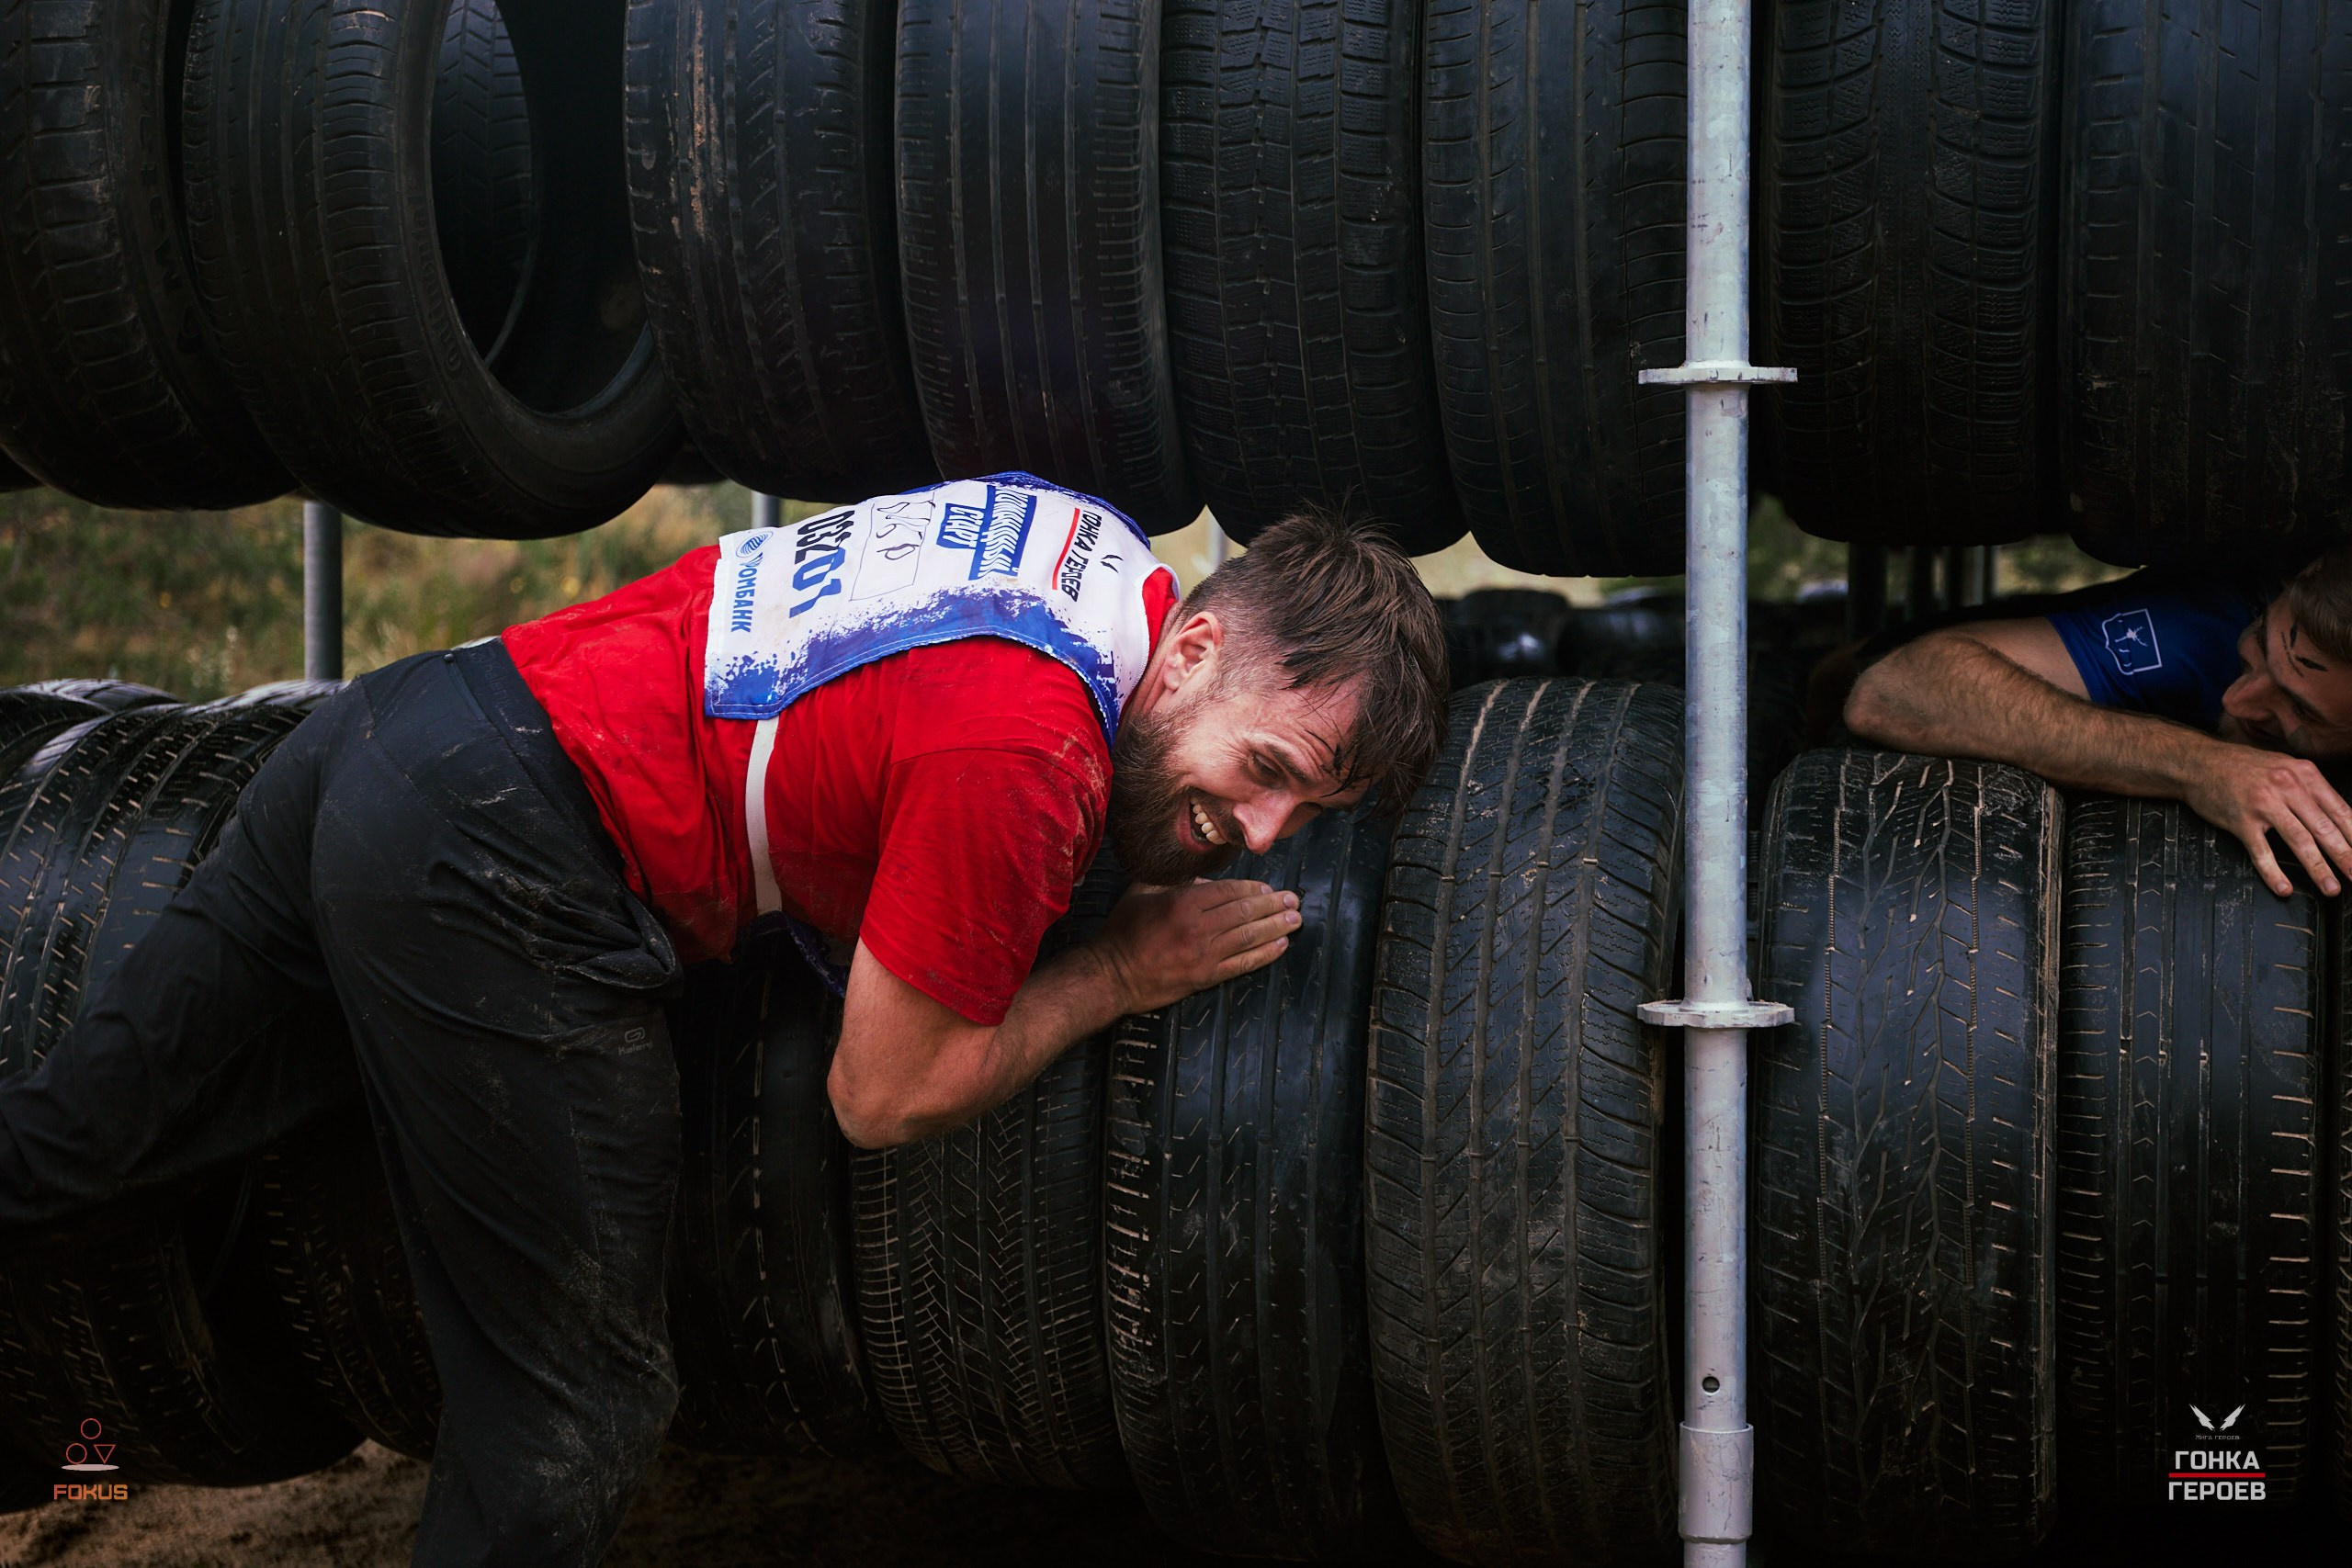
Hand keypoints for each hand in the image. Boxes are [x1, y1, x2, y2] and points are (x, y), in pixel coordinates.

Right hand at [1090, 880, 1301, 1013]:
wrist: (1111, 975)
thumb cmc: (1124, 930)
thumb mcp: (1143, 892)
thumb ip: (1174, 881)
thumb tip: (1204, 881)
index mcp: (1182, 903)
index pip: (1229, 891)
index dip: (1253, 888)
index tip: (1269, 887)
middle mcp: (1197, 928)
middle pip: (1245, 912)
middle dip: (1273, 904)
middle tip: (1293, 900)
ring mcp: (1203, 955)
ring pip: (1249, 937)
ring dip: (1276, 927)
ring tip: (1295, 920)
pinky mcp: (1205, 977)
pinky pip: (1242, 964)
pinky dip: (1265, 954)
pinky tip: (1281, 945)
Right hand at [2180, 743, 2351, 896]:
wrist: (2199, 762)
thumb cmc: (2241, 766)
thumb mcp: (2283, 766)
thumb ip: (2308, 788)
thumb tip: (2335, 814)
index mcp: (2303, 774)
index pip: (2340, 810)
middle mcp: (2287, 787)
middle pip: (2324, 828)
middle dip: (2345, 856)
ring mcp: (2263, 804)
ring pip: (2299, 841)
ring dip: (2318, 868)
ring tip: (2331, 888)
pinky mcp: (2241, 821)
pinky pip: (2261, 851)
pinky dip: (2273, 873)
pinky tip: (2284, 888)